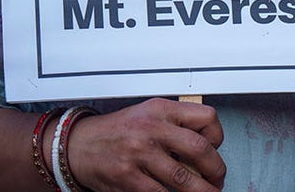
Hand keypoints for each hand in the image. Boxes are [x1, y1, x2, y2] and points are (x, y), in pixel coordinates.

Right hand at [66, 98, 224, 191]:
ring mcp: (139, 155)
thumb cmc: (117, 131)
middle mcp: (152, 130)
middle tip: (218, 179)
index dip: (218, 135)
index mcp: (161, 110)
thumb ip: (176, 124)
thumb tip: (207, 144)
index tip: (216, 147)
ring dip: (202, 191)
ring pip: (184, 179)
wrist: (77, 145)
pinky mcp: (127, 179)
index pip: (206, 117)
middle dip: (216, 170)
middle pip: (201, 150)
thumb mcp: (149, 114)